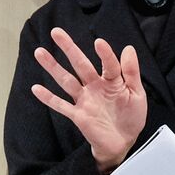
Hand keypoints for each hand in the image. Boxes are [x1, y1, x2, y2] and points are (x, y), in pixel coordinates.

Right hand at [31, 27, 146, 173]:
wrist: (123, 142)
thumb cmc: (131, 116)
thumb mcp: (137, 94)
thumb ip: (132, 73)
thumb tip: (129, 48)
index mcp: (112, 81)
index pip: (108, 64)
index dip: (105, 54)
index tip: (99, 42)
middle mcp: (95, 87)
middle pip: (80, 65)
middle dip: (69, 48)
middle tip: (56, 32)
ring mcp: (85, 100)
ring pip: (66, 81)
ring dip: (53, 67)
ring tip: (39, 51)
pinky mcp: (78, 115)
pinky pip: (61, 105)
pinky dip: (49, 98)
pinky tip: (36, 88)